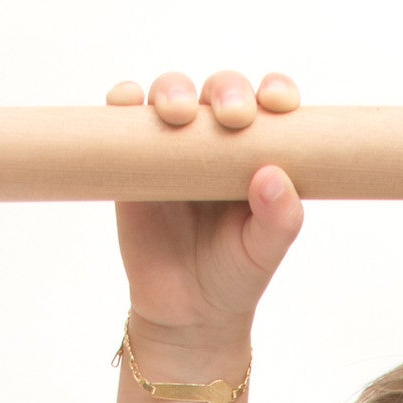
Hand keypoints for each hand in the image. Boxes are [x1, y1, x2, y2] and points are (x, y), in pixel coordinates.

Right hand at [105, 69, 305, 346]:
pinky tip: (128, 102)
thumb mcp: (262, 254)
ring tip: (178, 114)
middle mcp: (216, 140)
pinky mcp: (133, 157)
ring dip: (174, 91)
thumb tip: (273, 175)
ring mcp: (172, 145)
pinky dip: (124, 100)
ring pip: (171, 94)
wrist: (186, 311)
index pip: (269, 106)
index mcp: (257, 153)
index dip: (274, 91)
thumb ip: (279, 220)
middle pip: (220, 91)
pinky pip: (124, 116)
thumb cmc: (234, 276)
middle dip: (227, 91)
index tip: (277, 103)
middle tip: (233, 116)